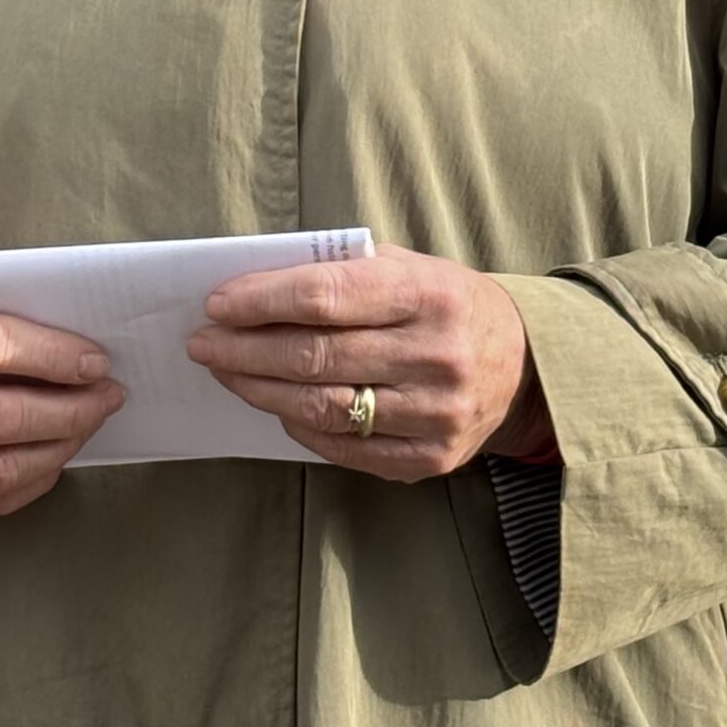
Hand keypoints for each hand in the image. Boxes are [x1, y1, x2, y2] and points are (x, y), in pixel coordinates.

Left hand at [185, 246, 551, 480]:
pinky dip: (299, 425)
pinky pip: (344, 447)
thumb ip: (345, 273)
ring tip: (225, 372)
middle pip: (316, 356)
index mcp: (430, 294)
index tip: (217, 303)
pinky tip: (274, 404)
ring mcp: (435, 414)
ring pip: (323, 406)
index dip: (262, 301)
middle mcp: (436, 356)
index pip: (327, 296)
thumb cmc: (447, 305)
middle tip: (203, 342)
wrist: (523, 365)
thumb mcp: (411, 267)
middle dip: (246, 348)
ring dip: (260, 389)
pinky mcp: (429, 459)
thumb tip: (256, 285)